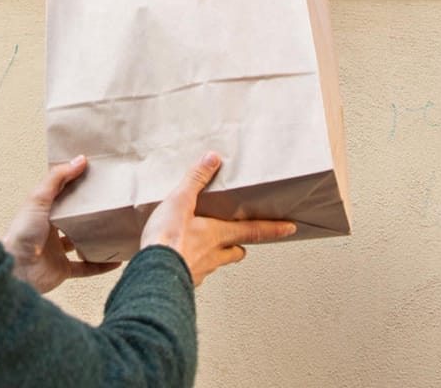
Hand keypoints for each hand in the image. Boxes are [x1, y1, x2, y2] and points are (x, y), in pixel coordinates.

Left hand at [4, 156, 119, 293]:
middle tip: (110, 202)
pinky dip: (100, 265)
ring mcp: (56, 250)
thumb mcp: (38, 198)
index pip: (61, 194)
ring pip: (81, 242)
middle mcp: (49, 230)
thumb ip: (57, 178)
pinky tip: (115, 260)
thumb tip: (79, 160)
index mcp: (42, 211)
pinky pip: (86, 267)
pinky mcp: (62, 269)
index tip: (95, 175)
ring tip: (115, 230)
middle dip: (89, 212)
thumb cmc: (21, 233)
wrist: (18, 269)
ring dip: (96, 239)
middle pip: (73, 218)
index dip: (76, 184)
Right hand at [139, 152, 296, 284]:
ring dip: (217, 257)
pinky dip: (194, 267)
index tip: (289, 228)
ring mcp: (200, 271)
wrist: (151, 275)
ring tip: (208, 249)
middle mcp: (214, 255)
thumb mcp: (180, 201)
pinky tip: (183, 262)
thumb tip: (213, 159)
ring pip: (217, 264)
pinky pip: (196, 274)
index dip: (273, 229)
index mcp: (218, 234)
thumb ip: (196, 179)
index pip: (253, 231)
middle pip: (236, 252)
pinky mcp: (185, 282)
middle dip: (240, 246)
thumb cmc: (166, 240)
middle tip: (241, 242)